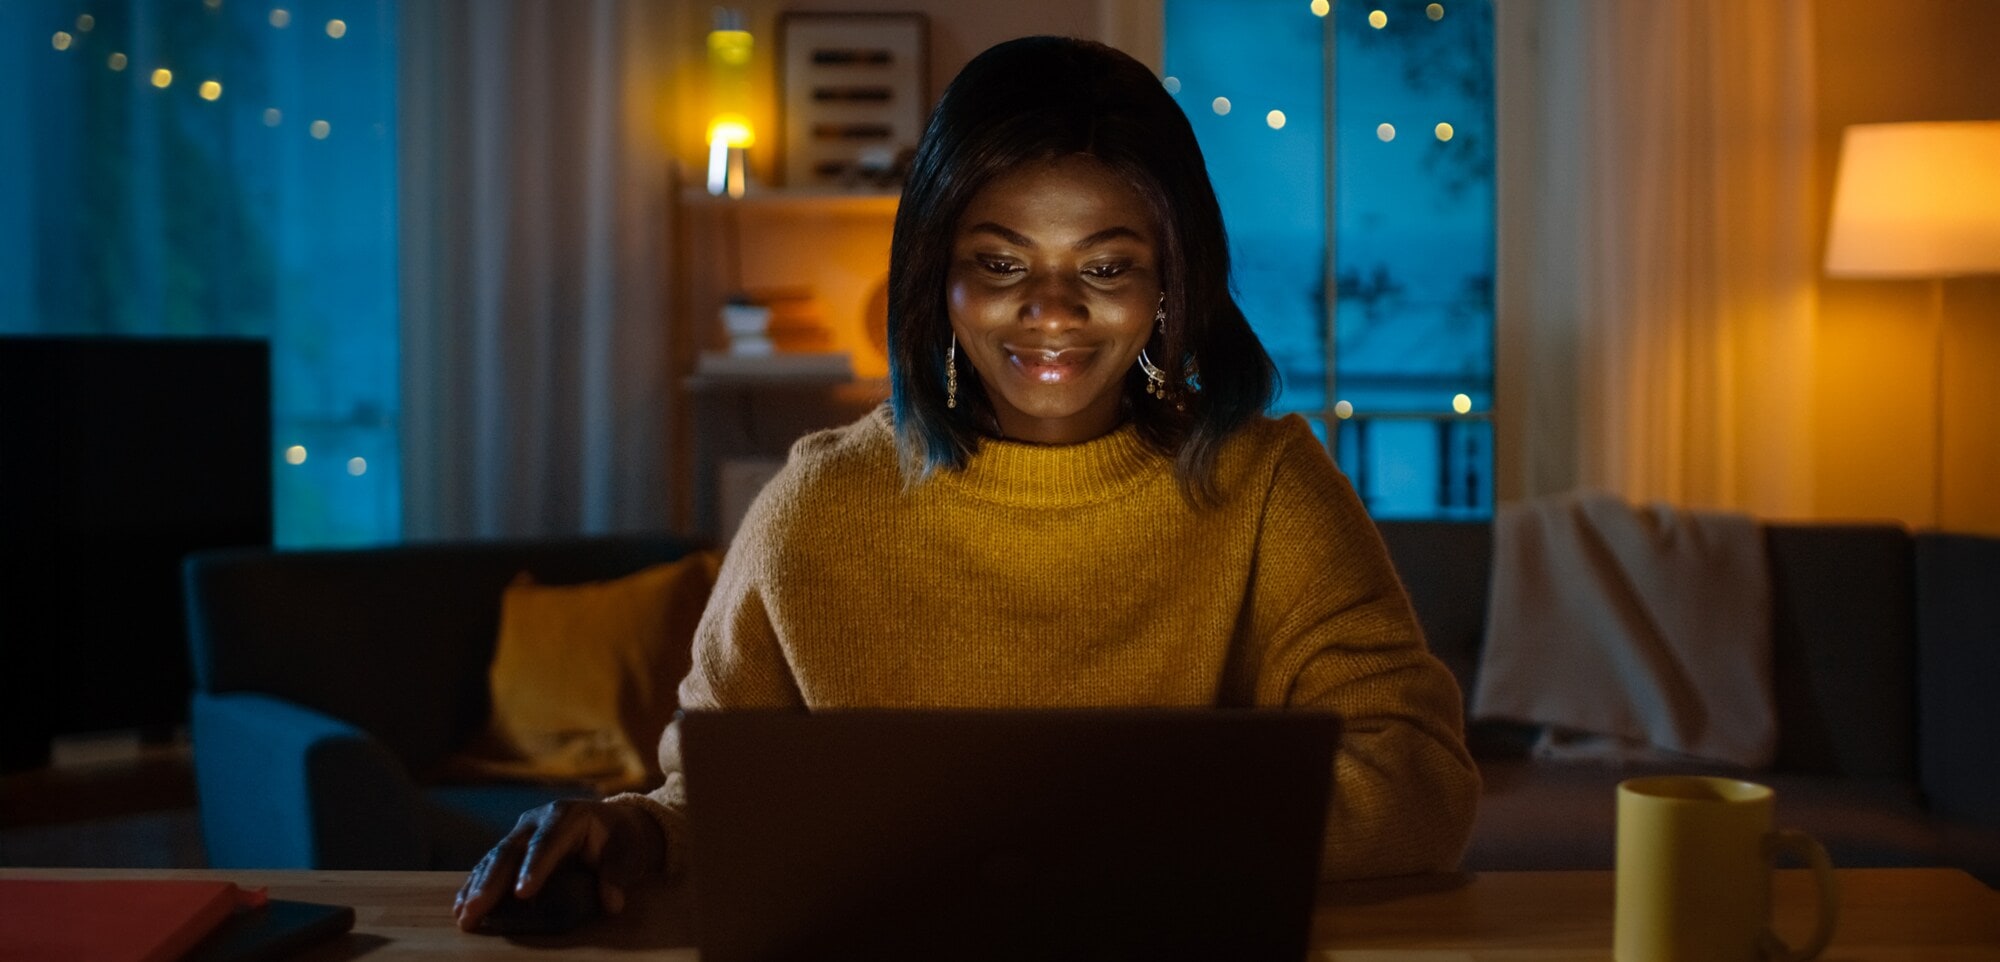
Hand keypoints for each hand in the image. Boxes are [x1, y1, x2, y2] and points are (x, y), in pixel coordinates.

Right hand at [453, 798, 663, 932]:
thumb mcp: (629, 851)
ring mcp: (522, 831)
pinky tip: (461, 907)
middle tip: (475, 910)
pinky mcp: (514, 846)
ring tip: (463, 915)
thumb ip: (618, 873)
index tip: (522, 894)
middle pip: (511, 851)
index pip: (548, 843)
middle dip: (492, 883)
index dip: (534, 868)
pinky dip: (475, 885)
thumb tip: (611, 902)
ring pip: (495, 858)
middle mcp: (538, 820)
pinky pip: (491, 865)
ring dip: (477, 887)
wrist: (616, 823)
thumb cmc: (623, 837)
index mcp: (568, 816)